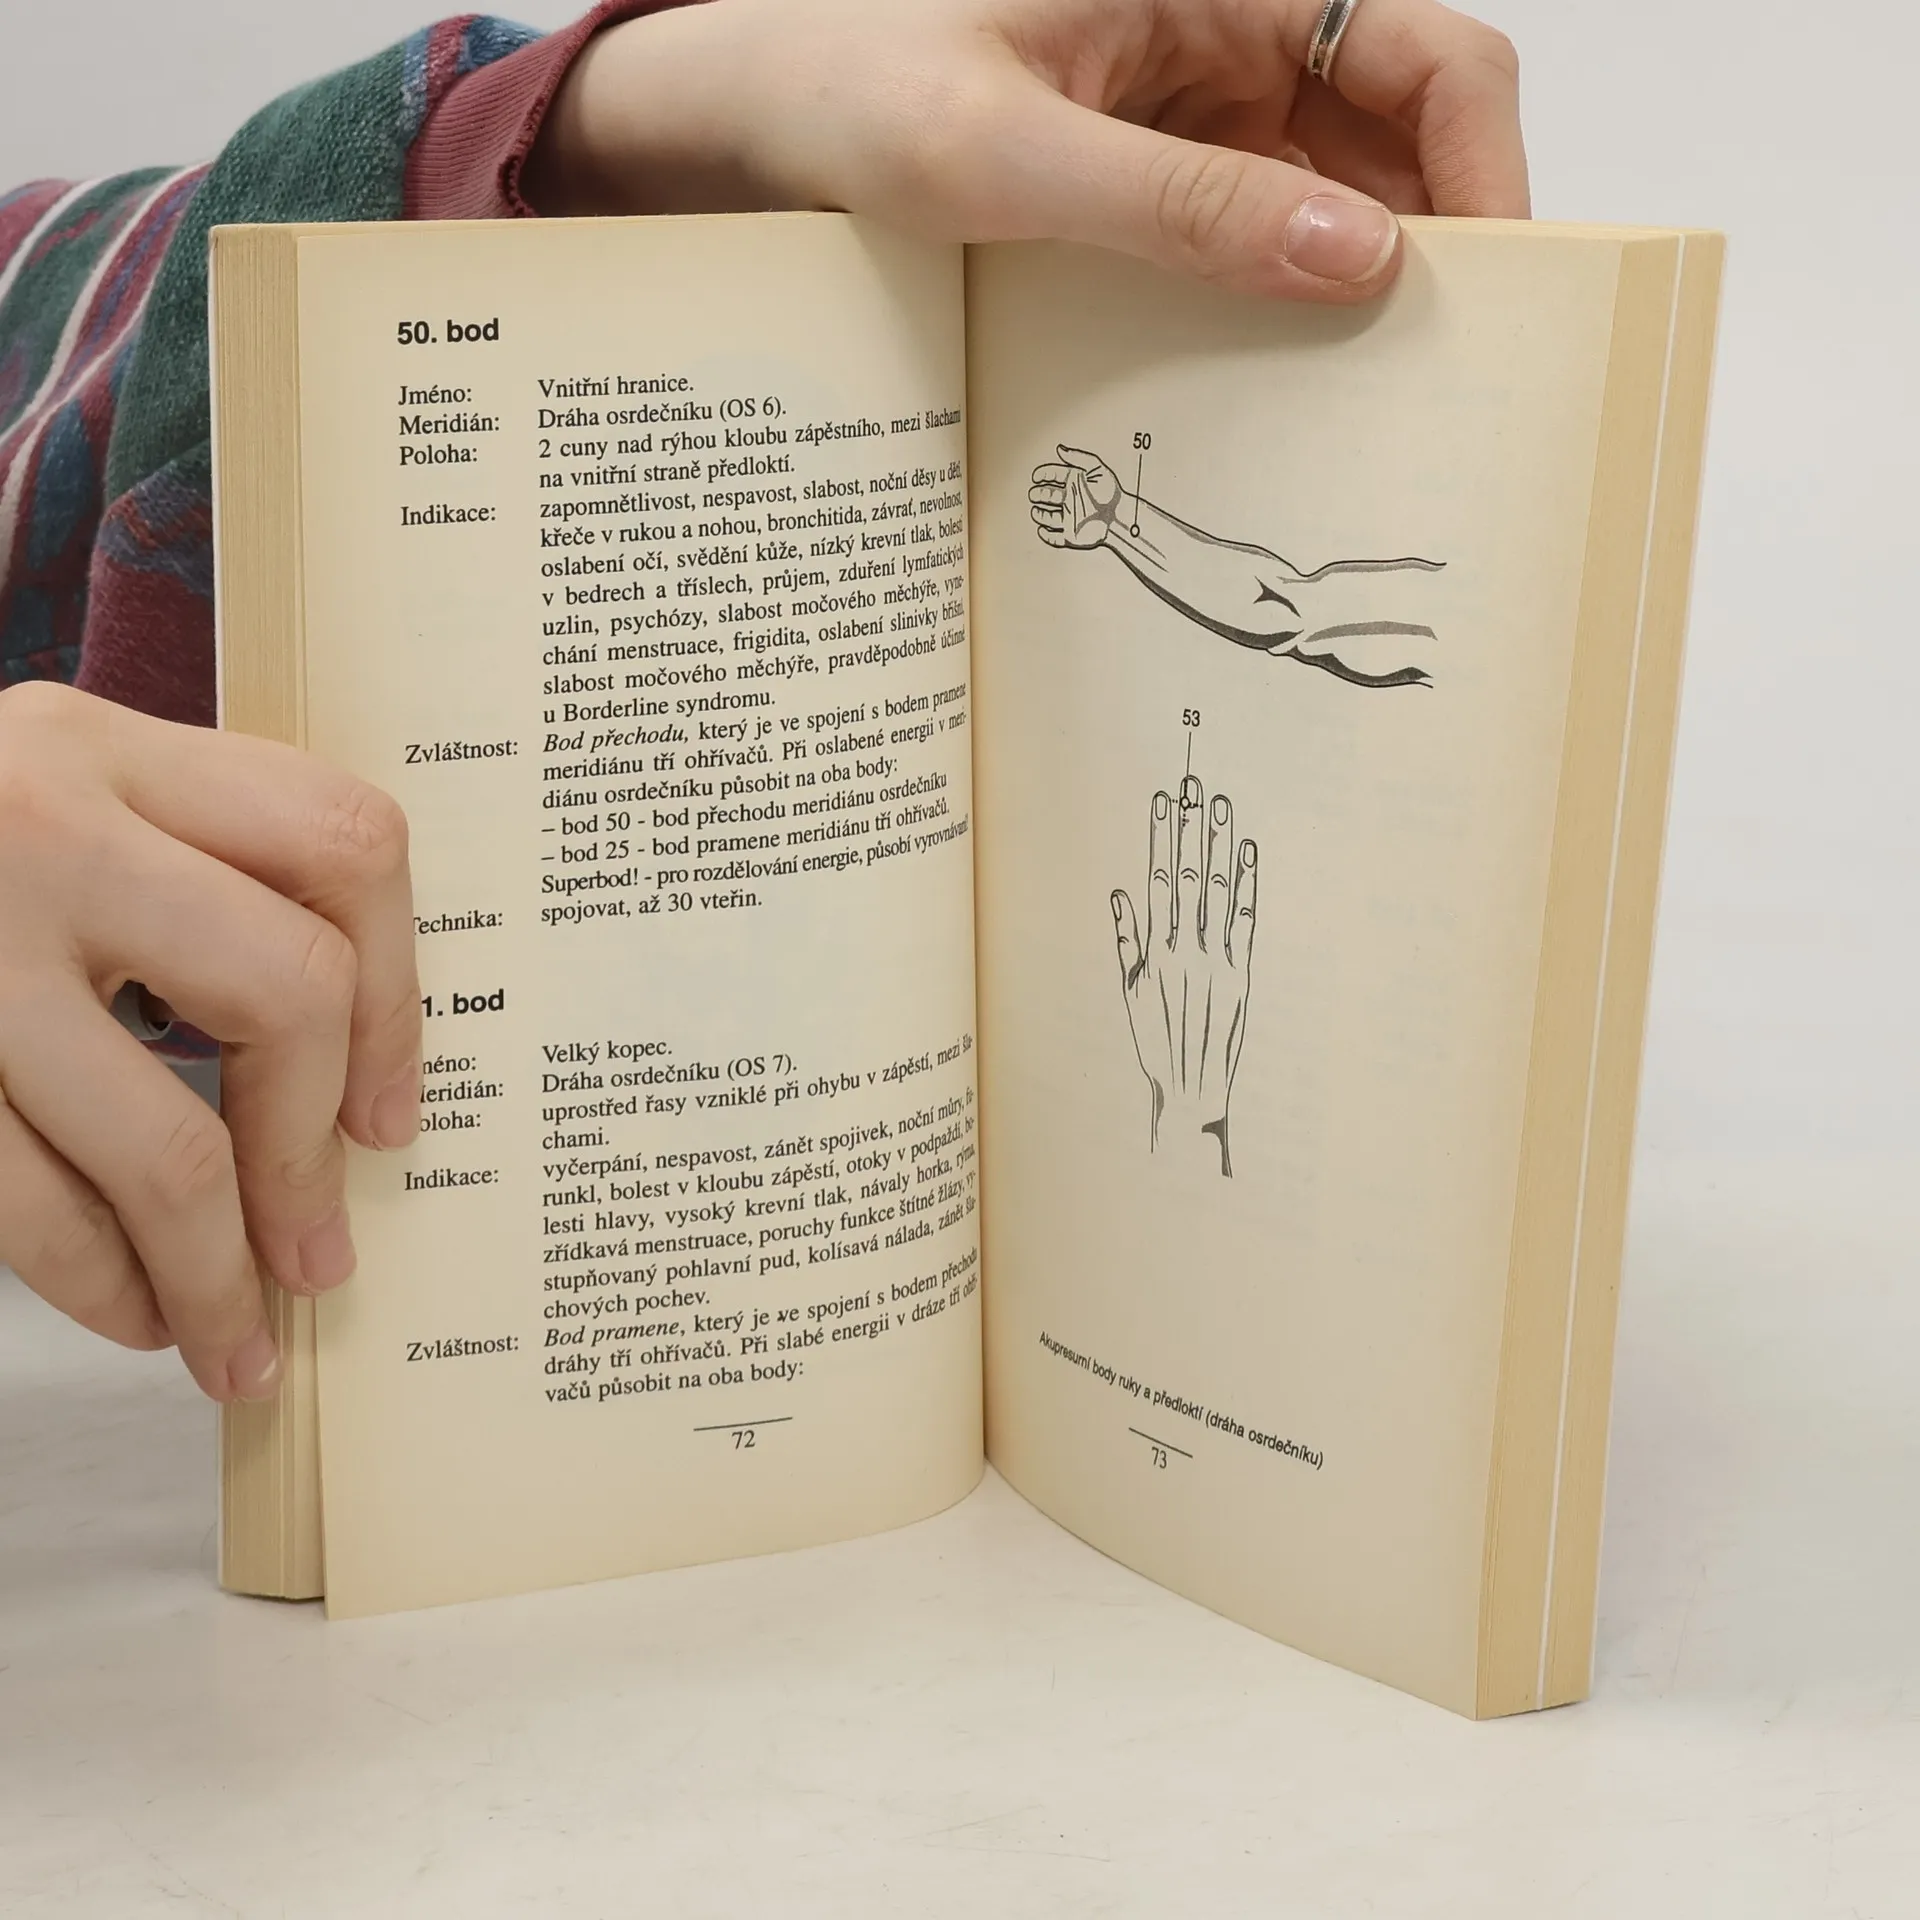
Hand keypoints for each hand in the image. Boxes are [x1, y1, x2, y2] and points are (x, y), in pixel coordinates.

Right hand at [0, 684, 420, 1401]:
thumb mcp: (48, 806)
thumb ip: (182, 872)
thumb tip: (343, 1076)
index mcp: (109, 751)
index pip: (340, 843)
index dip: (398, 996)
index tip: (389, 1117)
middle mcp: (45, 827)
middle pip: (290, 994)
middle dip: (311, 1156)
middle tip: (319, 1254)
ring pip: (167, 1145)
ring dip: (218, 1274)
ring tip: (239, 1340)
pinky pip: (34, 1206)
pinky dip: (104, 1284)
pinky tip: (136, 1312)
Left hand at [529, 0, 1527, 300]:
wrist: (752, 117)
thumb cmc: (847, 87)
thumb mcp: (1006, 156)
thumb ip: (1178, 208)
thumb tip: (1353, 258)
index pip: (1425, 50)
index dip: (1485, 167)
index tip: (1491, 292)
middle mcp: (1230, 35)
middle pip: (1400, 132)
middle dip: (1431, 246)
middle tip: (1431, 383)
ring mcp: (1198, 111)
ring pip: (1336, 195)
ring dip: (1353, 291)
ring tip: (1358, 407)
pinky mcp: (1160, 175)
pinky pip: (1257, 236)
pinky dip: (1276, 306)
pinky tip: (1269, 385)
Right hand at [1030, 446, 1128, 548]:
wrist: (1120, 518)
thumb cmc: (1112, 494)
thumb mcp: (1096, 468)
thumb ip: (1077, 457)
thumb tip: (1060, 449)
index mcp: (1074, 482)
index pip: (1052, 475)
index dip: (1042, 475)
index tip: (1037, 477)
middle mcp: (1070, 499)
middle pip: (1047, 495)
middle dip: (1038, 494)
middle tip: (1036, 494)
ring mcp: (1069, 517)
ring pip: (1047, 516)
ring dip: (1039, 513)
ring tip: (1037, 511)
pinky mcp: (1071, 534)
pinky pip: (1054, 537)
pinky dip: (1046, 535)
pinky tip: (1043, 529)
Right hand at [1112, 776, 1256, 1175]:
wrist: (1192, 1089)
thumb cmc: (1156, 1042)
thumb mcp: (1129, 994)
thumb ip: (1126, 942)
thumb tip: (1121, 894)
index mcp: (1155, 952)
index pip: (1159, 880)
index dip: (1163, 838)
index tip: (1165, 802)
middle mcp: (1186, 950)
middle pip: (1190, 876)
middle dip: (1191, 828)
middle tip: (1195, 786)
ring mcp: (1217, 961)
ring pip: (1218, 891)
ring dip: (1220, 846)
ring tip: (1221, 806)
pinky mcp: (1242, 975)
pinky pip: (1247, 922)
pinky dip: (1250, 887)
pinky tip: (1249, 854)